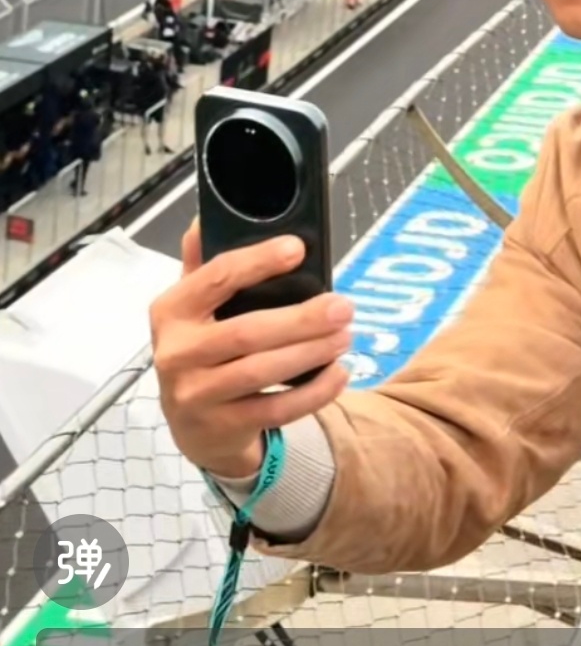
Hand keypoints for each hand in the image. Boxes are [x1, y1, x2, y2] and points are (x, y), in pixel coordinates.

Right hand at [150, 224, 354, 481]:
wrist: (193, 428)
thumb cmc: (201, 353)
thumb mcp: (192, 309)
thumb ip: (201, 266)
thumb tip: (206, 218)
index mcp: (171, 311)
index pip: (216, 279)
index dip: (258, 262)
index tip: (298, 249)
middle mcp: (177, 352)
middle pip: (247, 331)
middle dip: (302, 318)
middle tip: (343, 306)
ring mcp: (196, 394)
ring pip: (262, 371)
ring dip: (311, 352)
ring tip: (345, 336)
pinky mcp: (221, 428)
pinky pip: (275, 409)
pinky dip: (313, 393)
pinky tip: (338, 374)